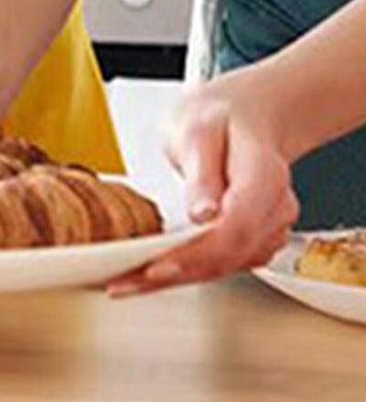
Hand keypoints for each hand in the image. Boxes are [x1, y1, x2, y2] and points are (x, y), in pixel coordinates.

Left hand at [108, 73, 299, 296]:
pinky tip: (151, 274)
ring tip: (127, 284)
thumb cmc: (219, 119)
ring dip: (177, 280)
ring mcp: (268, 227)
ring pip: (225, 267)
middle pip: (229, 255)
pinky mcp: (253, 239)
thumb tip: (202, 212)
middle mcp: (275, 208)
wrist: (244, 118)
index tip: (158, 265)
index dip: (197, 253)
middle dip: (176, 274)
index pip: (236, 227)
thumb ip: (201, 172)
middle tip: (127, 283)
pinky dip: (186, 273)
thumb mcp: (197, 131)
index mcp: (264, 176)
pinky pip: (222, 264)